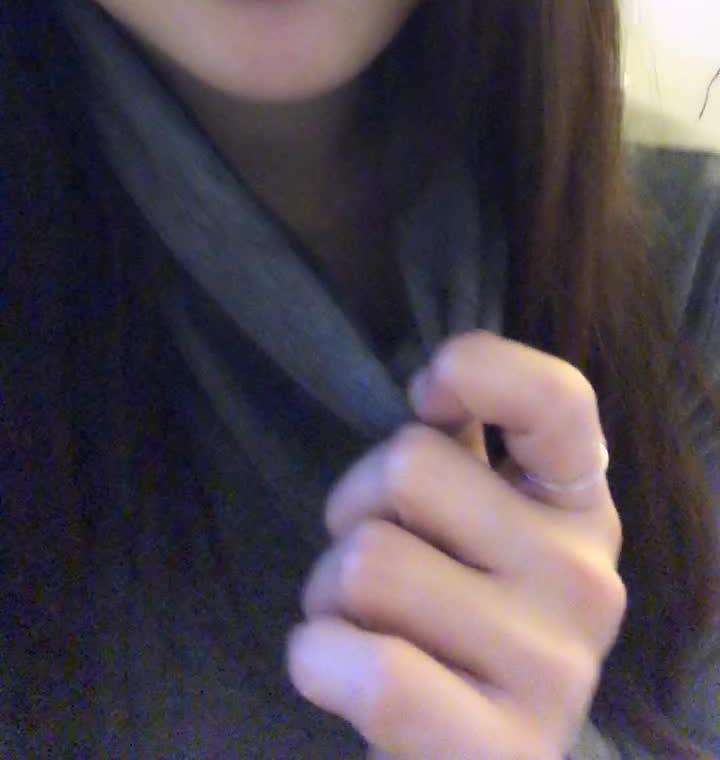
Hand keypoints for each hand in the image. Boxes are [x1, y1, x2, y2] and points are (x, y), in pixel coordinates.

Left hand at [284, 329, 625, 759]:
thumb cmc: (448, 621)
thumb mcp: (474, 526)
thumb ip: (462, 452)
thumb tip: (434, 376)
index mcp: (580, 506)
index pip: (555, 398)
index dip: (475, 369)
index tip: (427, 398)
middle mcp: (586, 579)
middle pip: (410, 464)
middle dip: (355, 506)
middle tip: (373, 565)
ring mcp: (553, 670)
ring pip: (369, 560)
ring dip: (328, 590)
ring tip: (361, 625)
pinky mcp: (501, 752)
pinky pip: (372, 667)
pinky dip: (319, 659)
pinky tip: (339, 673)